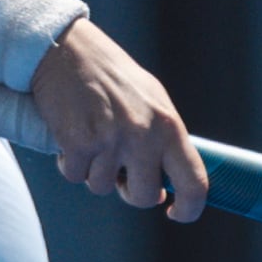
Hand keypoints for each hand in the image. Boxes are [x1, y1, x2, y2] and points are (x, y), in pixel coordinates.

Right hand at [31, 21, 207, 219]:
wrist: (67, 50)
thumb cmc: (110, 74)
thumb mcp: (152, 100)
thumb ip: (163, 139)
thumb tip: (165, 186)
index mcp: (169, 125)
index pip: (194, 181)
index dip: (189, 208)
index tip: (175, 212)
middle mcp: (143, 134)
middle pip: (143, 197)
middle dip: (128, 191)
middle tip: (119, 171)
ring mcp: (109, 140)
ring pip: (102, 187)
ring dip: (94, 171)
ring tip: (91, 138)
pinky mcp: (77, 142)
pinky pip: (74, 176)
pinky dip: (69, 163)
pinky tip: (71, 136)